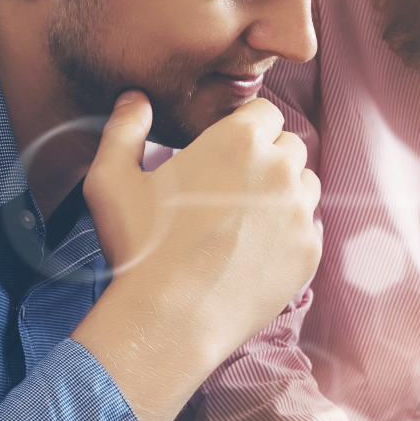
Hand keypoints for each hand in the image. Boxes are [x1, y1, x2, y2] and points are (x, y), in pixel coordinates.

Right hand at [75, 92, 321, 420]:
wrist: (169, 321)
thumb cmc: (138, 248)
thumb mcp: (110, 180)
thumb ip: (123, 129)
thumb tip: (134, 99)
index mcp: (239, 140)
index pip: (265, 112)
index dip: (245, 128)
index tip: (225, 151)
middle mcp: (280, 169)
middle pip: (289, 146)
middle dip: (266, 158)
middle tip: (232, 187)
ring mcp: (300, 212)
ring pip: (305, 185)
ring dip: (283, 192)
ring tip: (245, 218)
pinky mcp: (309, 252)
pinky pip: (308, 228)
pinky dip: (288, 234)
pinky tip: (254, 250)